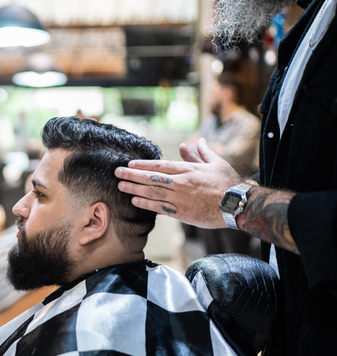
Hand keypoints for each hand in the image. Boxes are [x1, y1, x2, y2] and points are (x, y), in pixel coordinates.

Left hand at [114, 138, 242, 227]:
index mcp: (188, 169)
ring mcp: (180, 198)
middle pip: (151, 177)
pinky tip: (134, 201)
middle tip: (117, 172)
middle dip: (132, 175)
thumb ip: (200, 153)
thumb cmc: (228, 183)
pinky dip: (146, 204)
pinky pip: (160, 207)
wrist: (238, 204)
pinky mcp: (182, 213)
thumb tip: (192, 142)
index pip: (160, 165)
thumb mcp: (215, 163)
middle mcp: (181, 182)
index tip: (129, 163)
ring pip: (152, 192)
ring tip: (120, 186)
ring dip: (134, 189)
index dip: (143, 164)